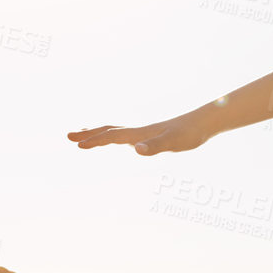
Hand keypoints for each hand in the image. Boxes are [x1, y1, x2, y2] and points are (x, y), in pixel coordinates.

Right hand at [68, 113, 212, 154]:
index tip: (76, 145)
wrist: (204, 122)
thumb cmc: (189, 134)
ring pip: (116, 132)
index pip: (111, 137)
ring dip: (99, 133)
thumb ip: (154, 146)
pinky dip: (115, 136)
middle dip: (89, 134)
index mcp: (139, 134)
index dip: (94, 141)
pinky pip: (127, 136)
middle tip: (69, 136)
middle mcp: (139, 132)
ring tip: (85, 135)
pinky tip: (118, 141)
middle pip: (108, 130)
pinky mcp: (152, 135)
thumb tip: (136, 150)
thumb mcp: (172, 142)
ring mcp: (145, 133)